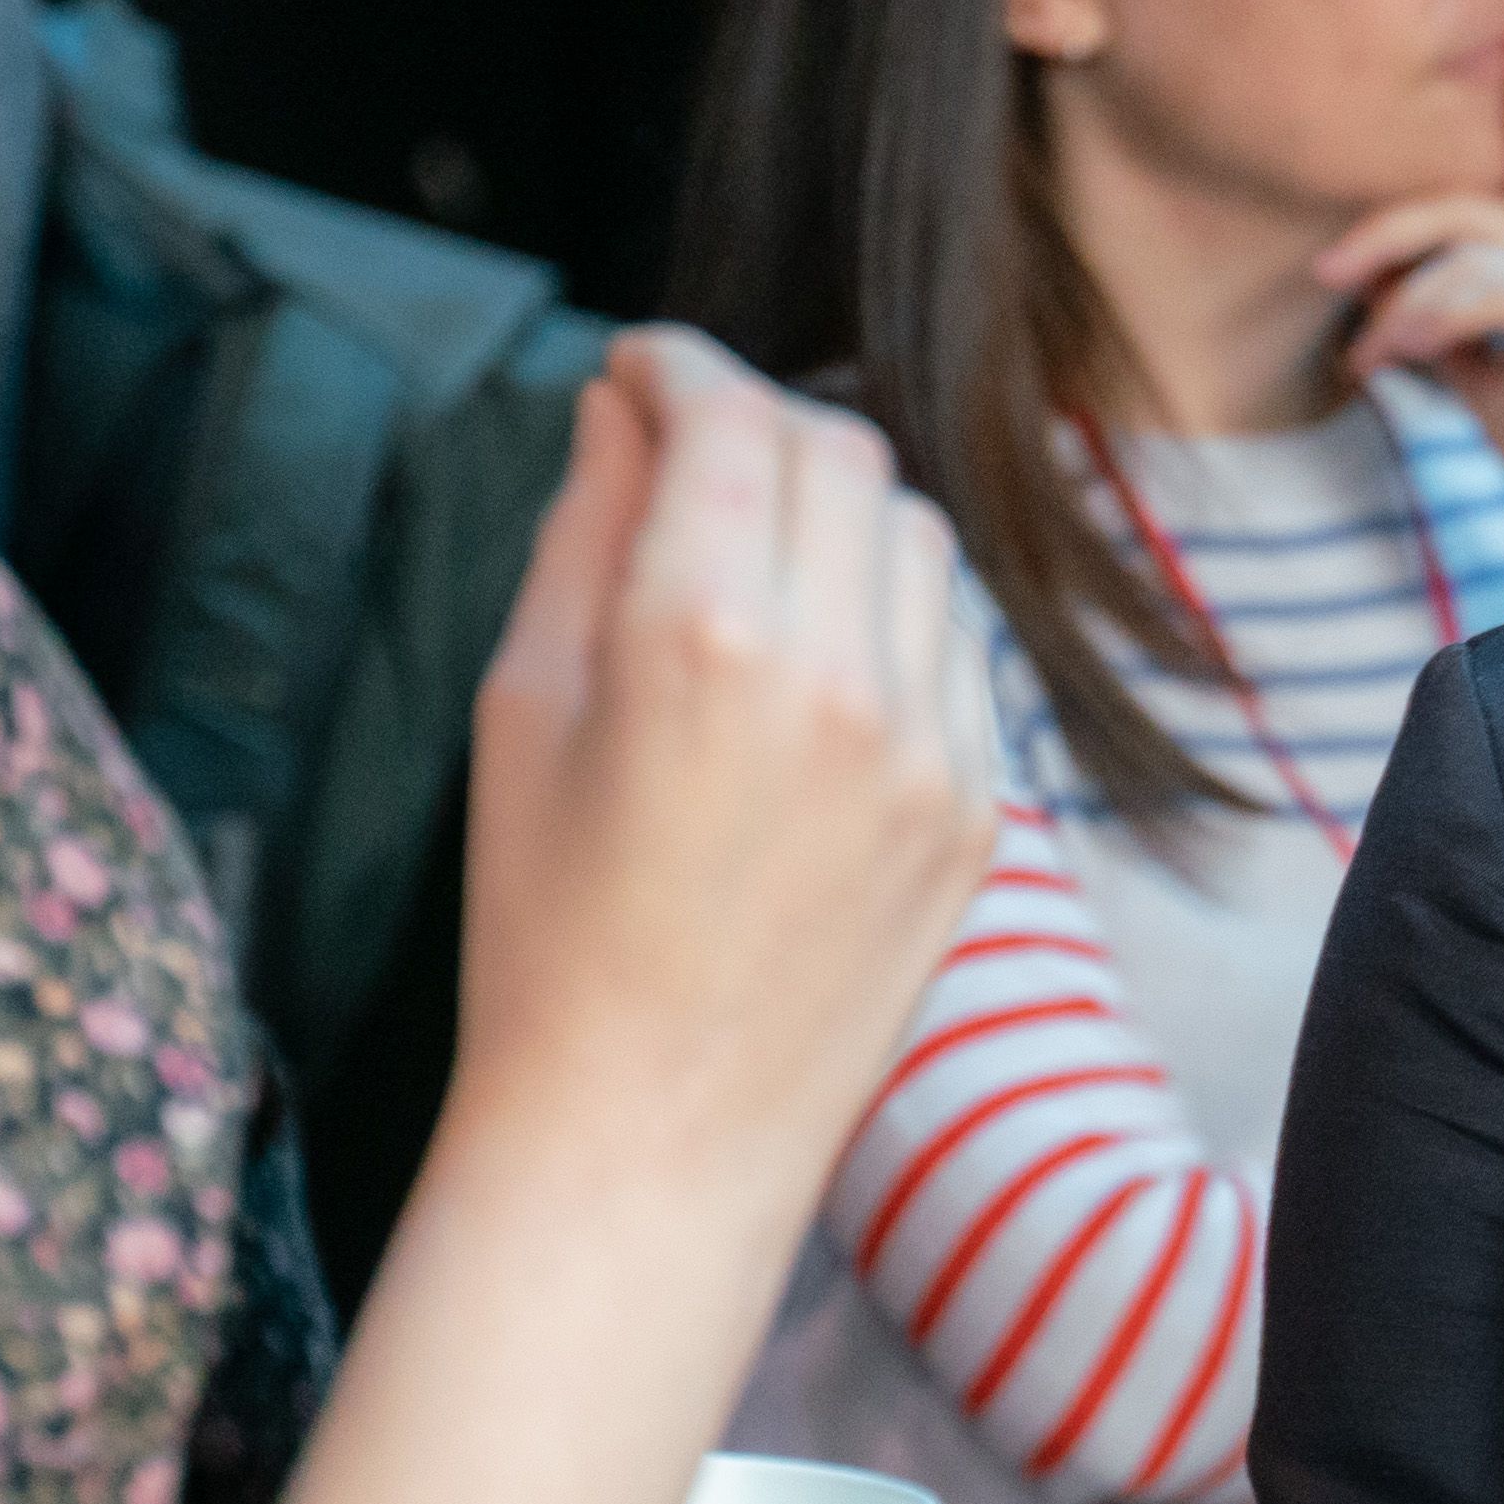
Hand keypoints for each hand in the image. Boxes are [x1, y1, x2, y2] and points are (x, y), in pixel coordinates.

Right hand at [451, 330, 1003, 1203]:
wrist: (652, 1138)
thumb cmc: (546, 931)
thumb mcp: (523, 709)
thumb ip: (585, 533)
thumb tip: (624, 414)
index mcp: (702, 637)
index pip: (727, 416)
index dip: (675, 365)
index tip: (637, 370)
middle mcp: (841, 675)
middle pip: (837, 450)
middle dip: (756, 420)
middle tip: (686, 443)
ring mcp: (933, 746)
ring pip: (915, 536)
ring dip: (834, 508)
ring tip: (749, 549)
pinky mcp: (980, 807)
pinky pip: (957, 645)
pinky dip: (891, 609)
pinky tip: (815, 651)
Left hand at [1313, 10, 1503, 570]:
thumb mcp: (1492, 379)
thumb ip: (1450, 328)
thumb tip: (1385, 305)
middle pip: (1466, 194)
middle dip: (1385, 227)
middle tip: (1325, 275)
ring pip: (1467, 243)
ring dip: (1397, 300)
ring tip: (1370, 359)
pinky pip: (1485, 291)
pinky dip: (1426, 320)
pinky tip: (1402, 359)